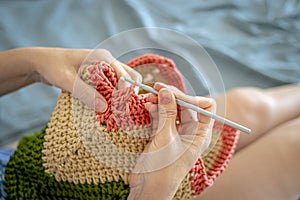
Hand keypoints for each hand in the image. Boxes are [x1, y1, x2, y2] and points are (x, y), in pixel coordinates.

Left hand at [0, 47, 140, 111]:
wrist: (41, 63)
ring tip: (115, 110)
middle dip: (128, 93)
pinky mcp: (100, 77)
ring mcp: (105, 69)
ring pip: (123, 82)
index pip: (125, 74)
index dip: (125, 91)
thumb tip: (104, 107)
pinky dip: (114, 97)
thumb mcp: (66, 79)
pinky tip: (107, 107)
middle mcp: (107, 61)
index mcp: (103, 57)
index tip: (119, 107)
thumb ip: (84, 92)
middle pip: (129, 77)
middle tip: (120, 109)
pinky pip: (113, 86)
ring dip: (122, 96)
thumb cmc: (52, 66)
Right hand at [128, 83, 214, 199]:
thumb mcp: (166, 138)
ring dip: (161, 102)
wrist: (149, 188)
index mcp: (200, 134)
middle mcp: (190, 132)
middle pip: (186, 105)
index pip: (205, 107)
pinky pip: (161, 117)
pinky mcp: (162, 135)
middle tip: (156, 89)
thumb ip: (167, 113)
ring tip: (149, 97)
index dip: (191, 98)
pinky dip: (155, 110)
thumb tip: (166, 91)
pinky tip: (147, 106)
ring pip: (172, 110)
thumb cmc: (164, 169)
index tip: (173, 95)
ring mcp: (176, 133)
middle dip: (172, 96)